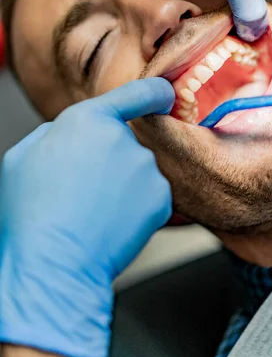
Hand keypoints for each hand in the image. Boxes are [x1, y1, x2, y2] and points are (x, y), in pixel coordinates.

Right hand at [0, 78, 174, 356]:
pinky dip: (137, 210)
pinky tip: (111, 224)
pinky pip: (151, 198)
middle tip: (82, 192)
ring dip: (123, 188)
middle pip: (125, 144)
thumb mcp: (22, 157)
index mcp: (88, 120)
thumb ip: (55, 134)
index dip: (154, 92)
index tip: (165, 94)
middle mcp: (124, 138)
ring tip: (93, 212)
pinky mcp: (161, 198)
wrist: (54, 264)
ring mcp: (145, 168)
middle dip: (110, 163)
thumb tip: (70, 134)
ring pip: (138, 173)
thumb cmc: (31, 214)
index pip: (135, 93)